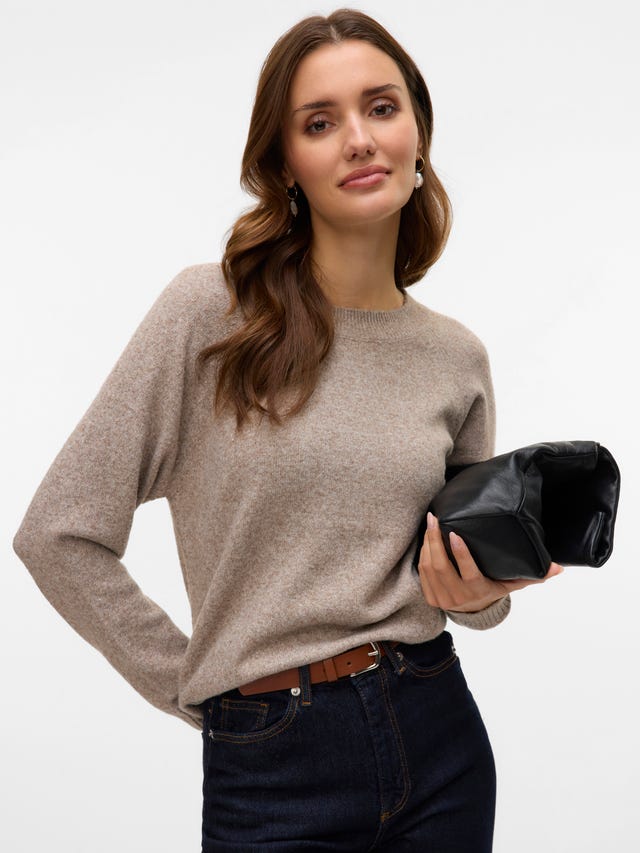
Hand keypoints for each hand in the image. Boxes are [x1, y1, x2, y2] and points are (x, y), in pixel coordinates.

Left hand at [417, 511, 563, 612]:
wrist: (474, 612)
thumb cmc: (493, 589)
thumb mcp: (511, 583)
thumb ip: (532, 576)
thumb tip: (558, 568)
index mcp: (477, 591)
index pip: (468, 572)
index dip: (460, 553)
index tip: (454, 533)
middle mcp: (458, 597)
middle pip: (441, 566)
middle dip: (434, 540)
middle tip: (434, 519)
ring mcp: (442, 598)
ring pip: (428, 567)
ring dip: (426, 544)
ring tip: (430, 524)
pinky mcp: (431, 597)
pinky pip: (421, 573)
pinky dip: (422, 555)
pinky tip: (425, 539)